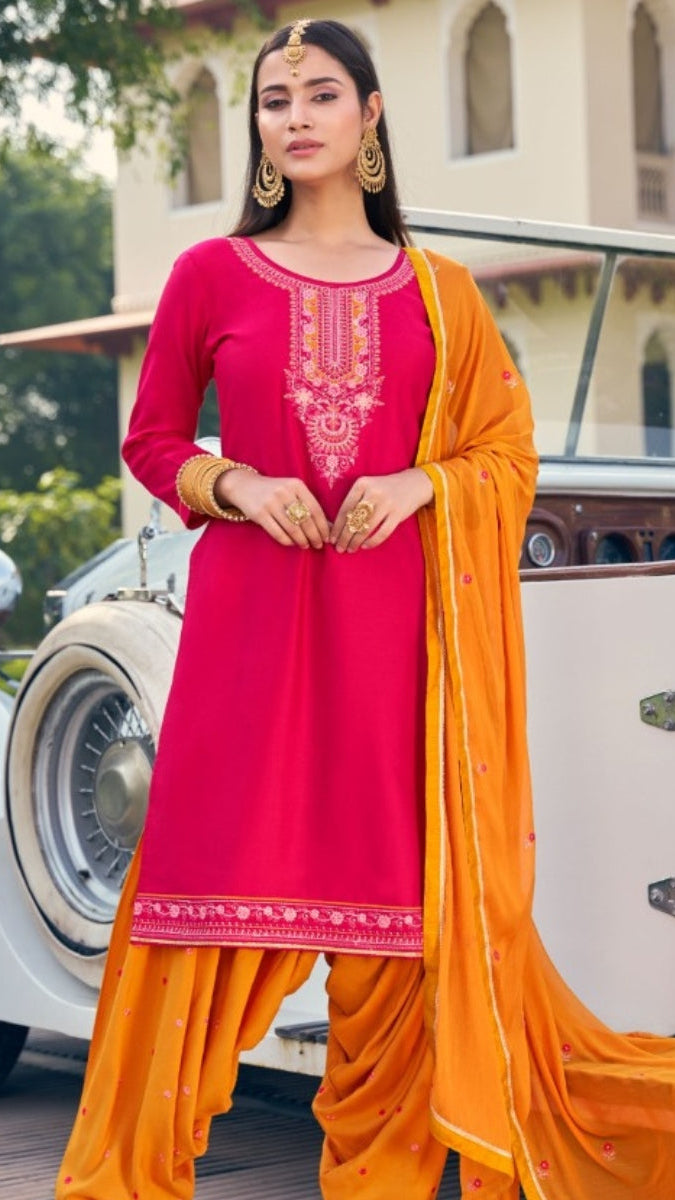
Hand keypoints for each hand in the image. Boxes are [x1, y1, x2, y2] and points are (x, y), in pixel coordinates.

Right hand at [215, 469, 329, 548]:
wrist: (245, 486)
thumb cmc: (275, 491)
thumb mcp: (292, 491)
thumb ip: (308, 505)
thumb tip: (330, 526)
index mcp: (296, 485)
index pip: (315, 509)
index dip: (323, 526)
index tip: (327, 537)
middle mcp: (284, 492)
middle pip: (305, 520)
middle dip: (314, 536)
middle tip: (318, 545)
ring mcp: (271, 503)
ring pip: (292, 528)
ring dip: (302, 540)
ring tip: (306, 545)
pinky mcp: (259, 514)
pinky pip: (277, 533)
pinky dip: (287, 541)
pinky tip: (292, 543)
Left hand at [331, 468, 433, 552]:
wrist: (413, 484)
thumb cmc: (384, 488)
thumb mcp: (368, 487)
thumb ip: (355, 501)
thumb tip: (337, 527)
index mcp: (362, 483)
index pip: (345, 509)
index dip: (336, 526)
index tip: (330, 539)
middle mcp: (374, 492)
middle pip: (354, 520)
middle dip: (344, 537)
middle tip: (339, 548)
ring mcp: (387, 503)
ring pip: (366, 528)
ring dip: (356, 541)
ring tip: (350, 549)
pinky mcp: (398, 514)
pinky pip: (382, 533)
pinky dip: (372, 542)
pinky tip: (365, 546)